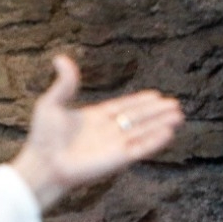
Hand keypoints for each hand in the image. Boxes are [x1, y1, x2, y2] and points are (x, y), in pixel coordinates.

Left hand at [10, 55, 184, 209]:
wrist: (43, 164)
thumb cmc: (43, 138)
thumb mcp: (51, 103)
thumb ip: (64, 83)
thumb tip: (61, 58)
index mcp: (95, 118)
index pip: (123, 108)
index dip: (140, 102)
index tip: (156, 96)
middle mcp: (108, 132)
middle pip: (138, 119)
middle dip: (157, 113)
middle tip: (175, 105)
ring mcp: (114, 146)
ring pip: (143, 132)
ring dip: (161, 124)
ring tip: (179, 116)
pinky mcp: (118, 159)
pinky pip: (141, 149)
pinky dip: (155, 141)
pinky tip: (169, 133)